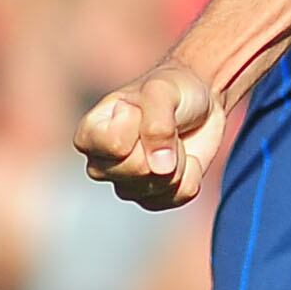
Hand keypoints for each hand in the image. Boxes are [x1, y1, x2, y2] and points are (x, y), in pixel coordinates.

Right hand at [74, 57, 229, 208]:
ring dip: (178, 160)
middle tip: (164, 125)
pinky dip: (191, 174)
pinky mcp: (153, 199)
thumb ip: (157, 122)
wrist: (200, 103)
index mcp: (90, 134)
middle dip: (162, 146)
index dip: (138, 125)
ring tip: (173, 139)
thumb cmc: (171, 90)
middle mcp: (101, 163)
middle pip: (137, 170)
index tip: (140, 109)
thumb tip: (161, 168)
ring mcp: (126, 184)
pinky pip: (178, 196)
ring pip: (159, 186)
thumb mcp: (162, 91)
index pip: (113, 144)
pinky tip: (184, 157)